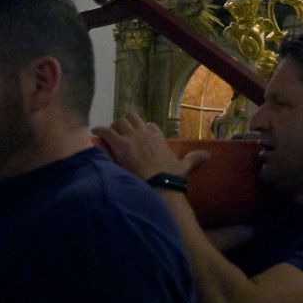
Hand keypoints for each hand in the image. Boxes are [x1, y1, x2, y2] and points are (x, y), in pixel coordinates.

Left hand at [93, 112, 209, 181]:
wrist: (159, 184)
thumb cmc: (171, 177)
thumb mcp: (184, 166)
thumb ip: (194, 159)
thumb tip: (207, 155)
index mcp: (158, 137)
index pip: (149, 126)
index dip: (142, 129)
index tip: (138, 136)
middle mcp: (145, 133)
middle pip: (132, 118)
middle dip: (124, 124)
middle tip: (119, 134)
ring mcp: (132, 138)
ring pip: (119, 122)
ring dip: (112, 127)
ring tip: (107, 135)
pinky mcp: (120, 145)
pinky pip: (106, 131)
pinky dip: (99, 130)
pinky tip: (94, 132)